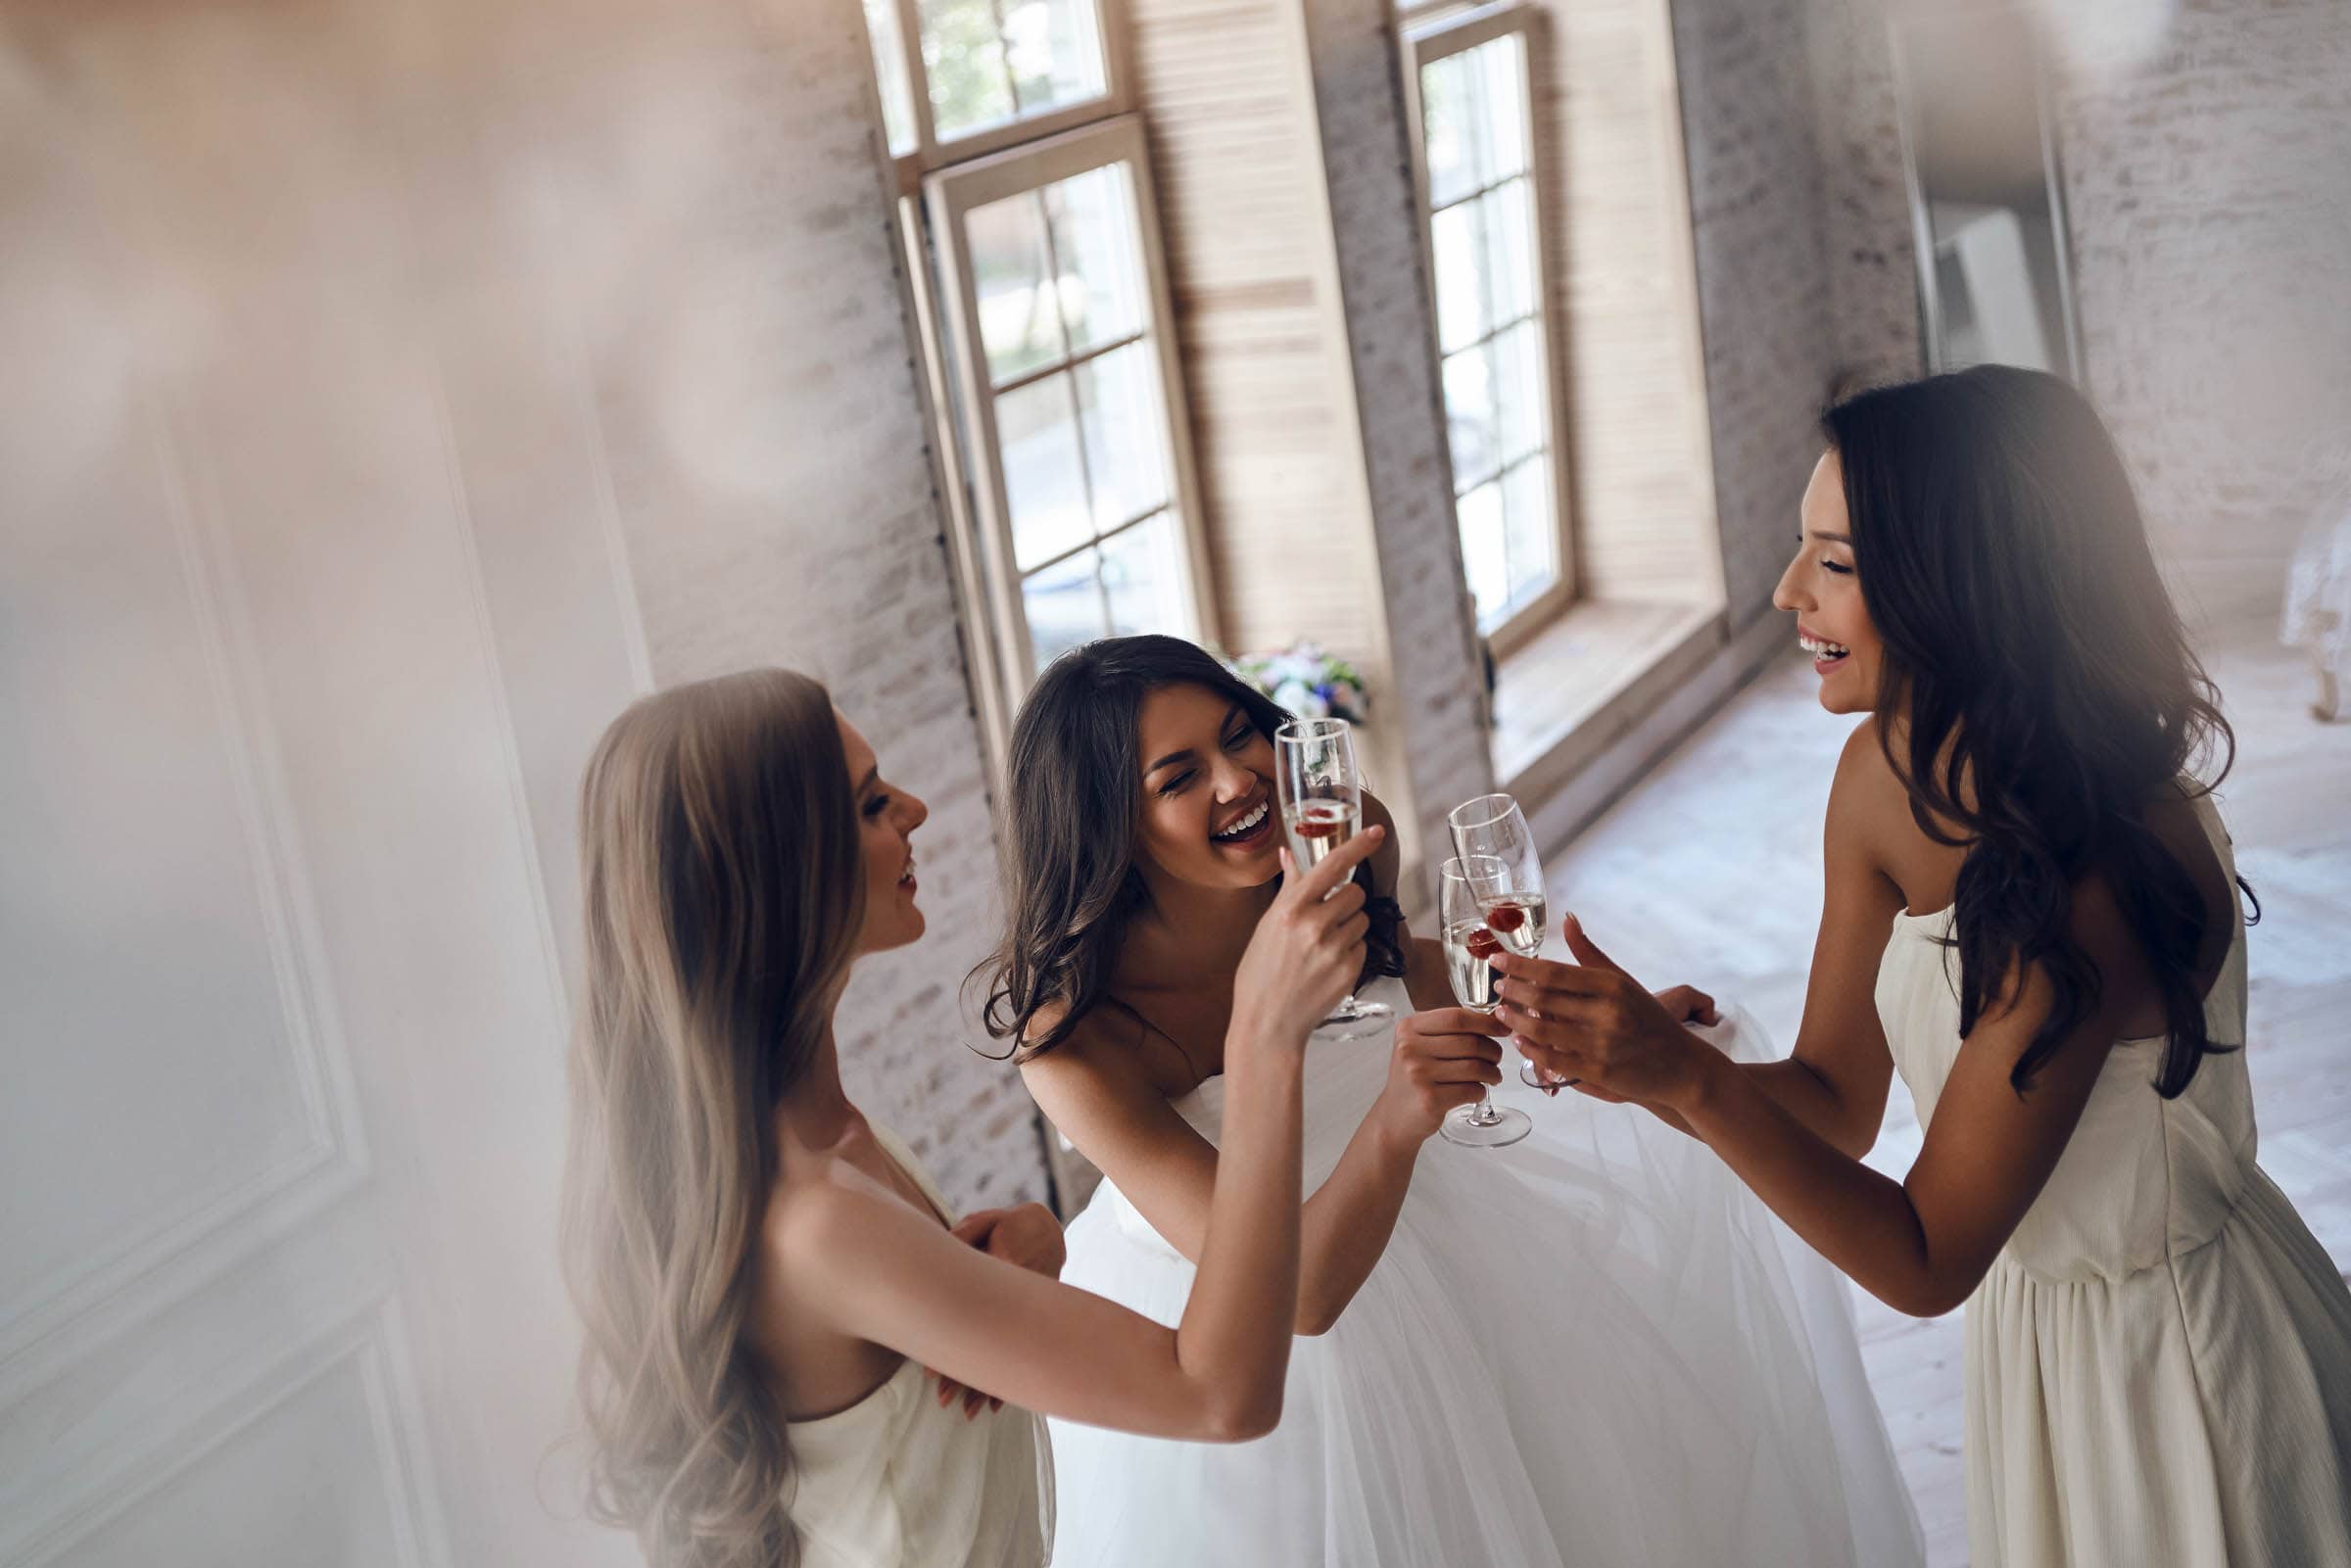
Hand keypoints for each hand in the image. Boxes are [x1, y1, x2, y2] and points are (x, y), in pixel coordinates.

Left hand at [930, 1203, 1065, 1416]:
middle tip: (942, 1399)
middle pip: (990, 1343)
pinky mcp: (1036, 1322)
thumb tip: (938, 1254)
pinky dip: (1011, 1381)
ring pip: (1009, 1356)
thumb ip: (963, 1235)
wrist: (1049, 1231)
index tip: (932, 1370)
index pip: (974, 1312)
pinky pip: (1023, 1355)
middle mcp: (1021, 1295)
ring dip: (988, 1387)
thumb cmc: (1007, 1226)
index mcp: (1006, 1267)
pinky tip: (996, 1405)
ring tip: (968, 1413)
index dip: (952, 1342)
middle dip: (966, 1375)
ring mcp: (1032, 1313)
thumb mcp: (986, 1223)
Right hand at [1230, 826, 1383, 1046]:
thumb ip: (1288, 889)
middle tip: (1326, 920)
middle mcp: (1314, 925)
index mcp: (1290, 909)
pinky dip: (1351, 952)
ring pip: (1362, 919)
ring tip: (1323, 947)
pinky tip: (1327, 966)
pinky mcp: (1350, 971)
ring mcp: (1334, 950)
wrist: (1267, 1023)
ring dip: (1350, 926)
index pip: (1332, 865)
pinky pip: (1363, 946)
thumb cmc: (1260, 974)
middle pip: (1355, 893)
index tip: (1377, 832)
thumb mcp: (1266, 926)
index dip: (1358, 845)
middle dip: (1346, 901)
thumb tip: (1288, 855)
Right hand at [1372, 1006, 1508, 1146]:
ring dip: (1492, 1072)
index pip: (1456, 1018)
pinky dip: (1481, 1091)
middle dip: (1492, 1050)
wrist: (1395, 1115)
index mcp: (1408, 1029)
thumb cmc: (1414, 1077)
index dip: (1485, 1022)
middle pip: (1469, 1042)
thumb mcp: (1419, 1045)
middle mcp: (1410, 1049)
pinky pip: (1471, 1089)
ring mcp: (1418, 1074)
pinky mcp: (1430, 1099)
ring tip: (1492, 1076)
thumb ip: (1447, 1030)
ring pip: (1474, 1066)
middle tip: (1496, 1058)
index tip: (1502, 1028)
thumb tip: (1493, 1021)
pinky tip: (1476, 1091)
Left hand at [1491, 917, 1717, 1110]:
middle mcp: (1607, 1013)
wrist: (1680, 1066)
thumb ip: (1590, 953)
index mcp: (1611, 985)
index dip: (1519, 965)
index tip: (1497, 960)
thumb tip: (1568, 918)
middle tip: (1496, 986)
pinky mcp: (1598, 1072)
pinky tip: (1519, 1040)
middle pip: (1543, 999)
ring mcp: (1602, 1044)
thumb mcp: (1623, 981)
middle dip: (1512, 991)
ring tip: (1501, 1012)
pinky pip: (1553, 1060)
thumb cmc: (1648, 1019)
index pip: (1554, 972)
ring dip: (1515, 1020)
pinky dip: (1531, 1049)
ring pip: (1542, 1030)